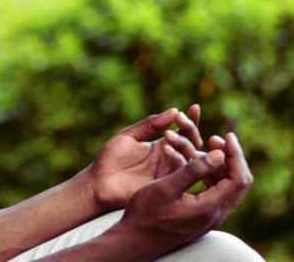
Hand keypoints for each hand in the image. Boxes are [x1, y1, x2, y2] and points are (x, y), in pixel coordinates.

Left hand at [89, 105, 204, 210]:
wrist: (98, 183)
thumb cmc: (110, 159)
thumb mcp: (129, 135)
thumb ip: (150, 124)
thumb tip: (174, 110)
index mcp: (163, 145)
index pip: (184, 131)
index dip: (191, 119)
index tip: (195, 107)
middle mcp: (170, 159)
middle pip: (192, 143)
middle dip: (190, 129)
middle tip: (180, 119)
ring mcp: (169, 172)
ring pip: (190, 157)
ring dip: (184, 143)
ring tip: (168, 134)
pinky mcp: (166, 185)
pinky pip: (180, 172)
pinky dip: (178, 159)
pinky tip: (167, 149)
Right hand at [111, 133, 253, 259]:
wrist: (134, 241)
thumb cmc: (145, 214)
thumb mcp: (166, 187)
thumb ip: (194, 171)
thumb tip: (220, 154)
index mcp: (209, 208)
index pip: (238, 179)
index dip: (236, 154)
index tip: (227, 135)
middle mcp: (215, 214)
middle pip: (239, 182)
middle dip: (231, 157)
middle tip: (216, 138)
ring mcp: (209, 217)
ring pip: (228, 187)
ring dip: (221, 165)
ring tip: (205, 147)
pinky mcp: (202, 216)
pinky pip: (217, 191)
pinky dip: (212, 174)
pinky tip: (197, 163)